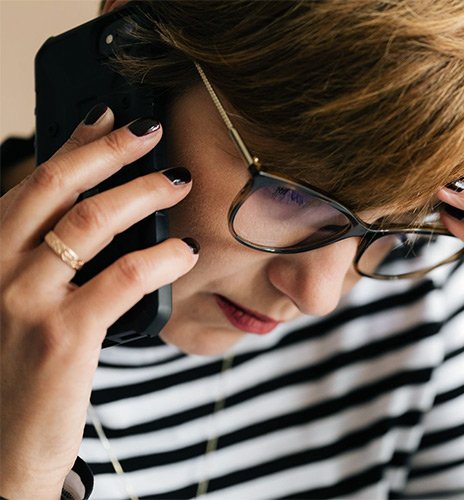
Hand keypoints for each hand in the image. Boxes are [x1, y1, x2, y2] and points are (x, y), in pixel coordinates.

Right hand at [0, 107, 197, 497]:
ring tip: (180, 182)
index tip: (109, 117)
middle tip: (152, 130)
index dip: (74, 145)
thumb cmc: (15, 373)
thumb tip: (95, 215)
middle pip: (56, 186)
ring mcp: (24, 300)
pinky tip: (188, 249)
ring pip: (91, 222)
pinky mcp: (63, 336)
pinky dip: (163, 256)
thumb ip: (43, 260)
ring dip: (143, 193)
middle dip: (109, 150)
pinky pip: (123, 278)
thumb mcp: (14, 305)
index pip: (32, 183)